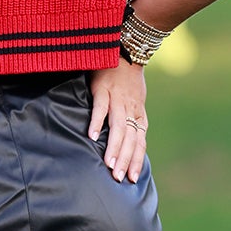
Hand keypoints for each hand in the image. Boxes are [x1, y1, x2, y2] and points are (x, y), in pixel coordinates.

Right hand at [88, 61, 148, 182]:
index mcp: (138, 115)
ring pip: (118, 127)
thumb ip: (132, 122)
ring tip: (108, 164)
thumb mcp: (135, 103)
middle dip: (125, 160)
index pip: (139, 143)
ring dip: (114, 147)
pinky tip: (91, 136)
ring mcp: (117, 100)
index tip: (132, 179)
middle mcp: (130, 110)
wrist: (126, 51)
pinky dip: (97, 122)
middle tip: (118, 178)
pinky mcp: (103, 89)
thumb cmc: (128, 81)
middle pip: (130, 139)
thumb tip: (129, 145)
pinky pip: (100, 108)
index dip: (136, 160)